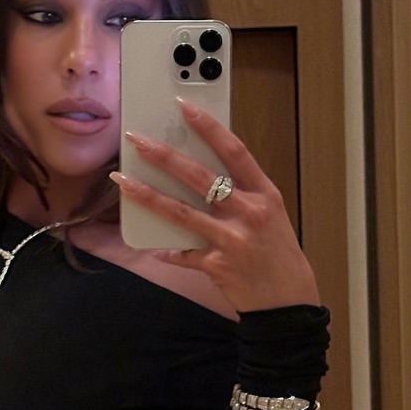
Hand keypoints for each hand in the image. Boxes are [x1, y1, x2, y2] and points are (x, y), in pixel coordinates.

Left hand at [110, 99, 320, 312]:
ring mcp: (231, 239)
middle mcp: (248, 213)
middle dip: (164, 155)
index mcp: (264, 194)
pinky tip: (153, 248)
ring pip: (180, 212)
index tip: (184, 107)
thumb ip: (241, 195)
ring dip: (147, 195)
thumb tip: (201, 176)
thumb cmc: (278, 255)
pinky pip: (183, 254)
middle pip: (199, 176)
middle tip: (137, 140)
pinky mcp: (217, 265)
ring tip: (122, 181)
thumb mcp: (270, 217)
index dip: (208, 127)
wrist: (288, 302)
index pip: (234, 151)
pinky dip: (168, 251)